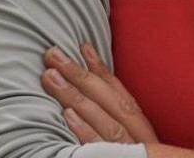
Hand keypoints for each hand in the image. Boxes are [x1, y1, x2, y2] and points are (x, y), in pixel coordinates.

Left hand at [42, 42, 159, 145]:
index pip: (121, 93)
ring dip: (75, 96)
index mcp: (143, 129)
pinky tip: (67, 116)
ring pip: (102, 120)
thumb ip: (123, 124)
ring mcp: (130, 152)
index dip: (102, 69)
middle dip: (79, 74)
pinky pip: (101, 149)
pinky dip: (85, 131)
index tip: (83, 46)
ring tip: (50, 77)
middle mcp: (139, 137)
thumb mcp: (140, 144)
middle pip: (108, 100)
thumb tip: (99, 98)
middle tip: (53, 54)